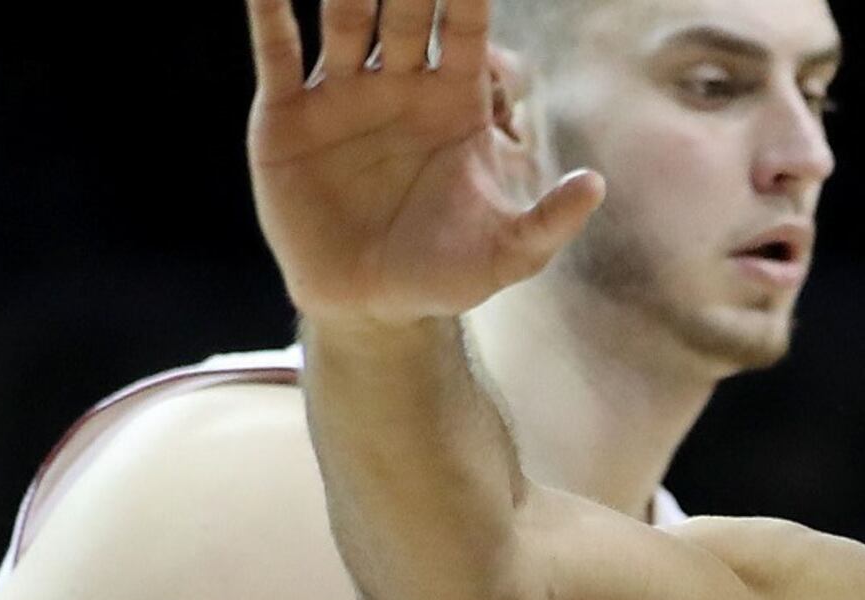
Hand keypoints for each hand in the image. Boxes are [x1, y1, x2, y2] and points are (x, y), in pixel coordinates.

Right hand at [245, 0, 601, 325]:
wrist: (367, 305)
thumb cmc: (443, 275)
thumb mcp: (507, 255)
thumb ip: (550, 221)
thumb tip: (597, 185)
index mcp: (454, 104)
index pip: (467, 34)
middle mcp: (400, 86)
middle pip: (408, 15)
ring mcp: (342, 94)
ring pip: (346, 22)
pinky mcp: (287, 114)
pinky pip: (276, 52)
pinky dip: (267, 13)